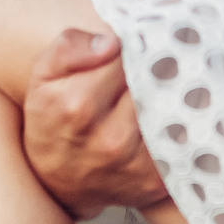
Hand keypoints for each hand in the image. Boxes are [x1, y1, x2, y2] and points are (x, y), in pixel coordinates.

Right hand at [20, 26, 166, 218]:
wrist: (57, 181)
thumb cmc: (51, 119)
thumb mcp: (43, 76)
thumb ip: (69, 47)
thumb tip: (112, 42)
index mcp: (79, 105)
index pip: (127, 56)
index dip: (129, 48)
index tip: (126, 52)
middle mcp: (111, 138)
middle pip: (154, 82)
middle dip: (152, 71)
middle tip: (143, 71)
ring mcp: (136, 163)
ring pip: (172, 108)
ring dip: (168, 95)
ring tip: (152, 93)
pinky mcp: (156, 180)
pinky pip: (180, 139)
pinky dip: (176, 124)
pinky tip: (161, 120)